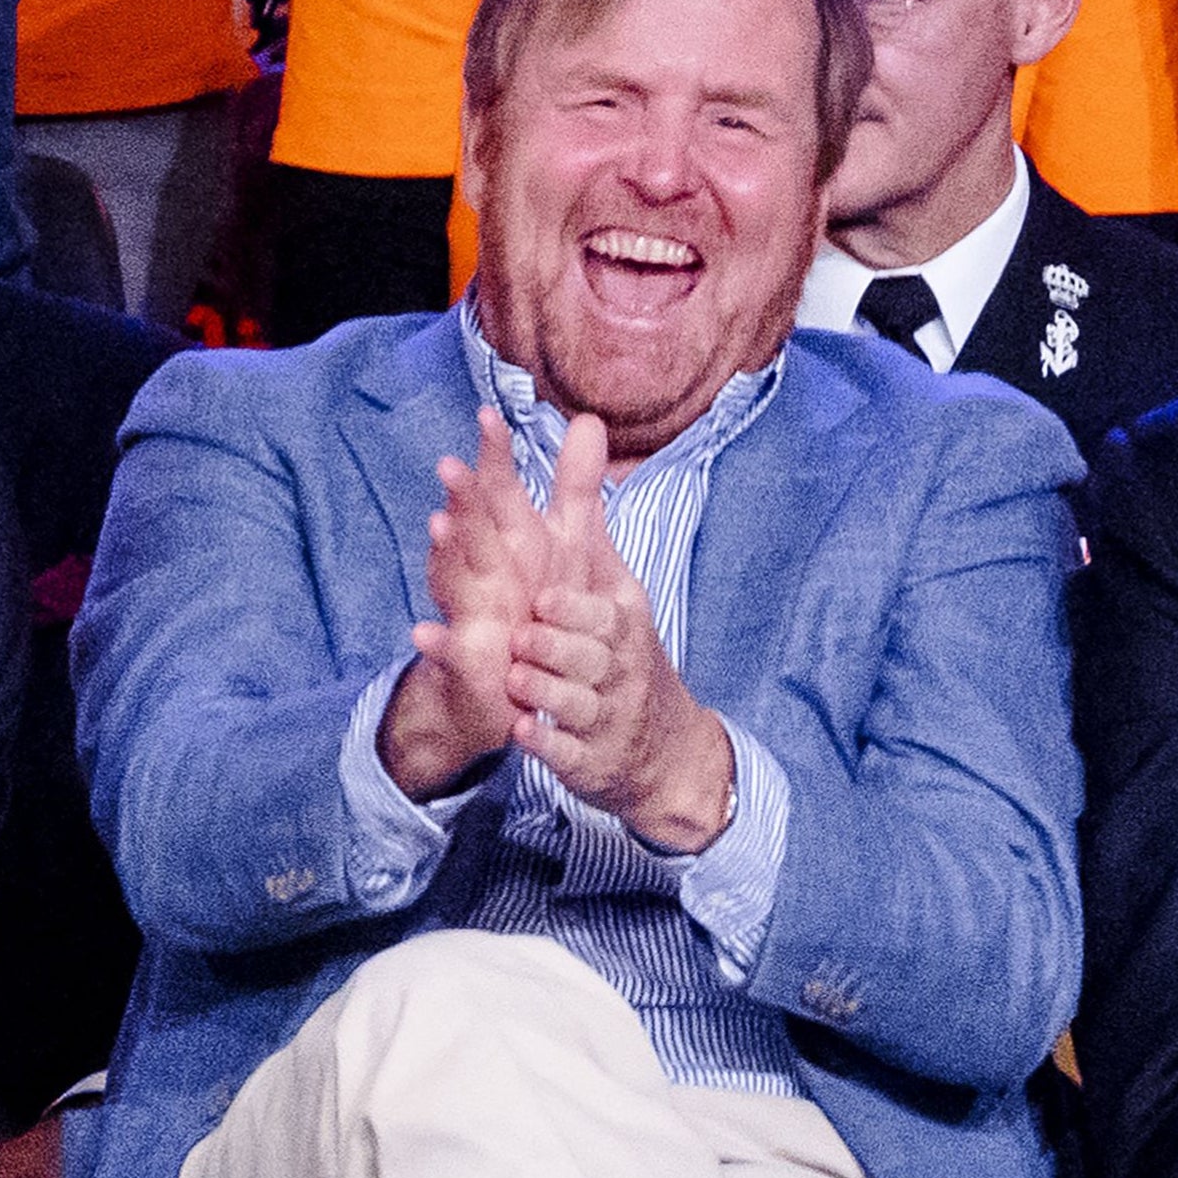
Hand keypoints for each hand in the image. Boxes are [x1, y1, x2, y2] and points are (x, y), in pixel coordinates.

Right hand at [379, 409, 556, 796]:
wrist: (503, 684)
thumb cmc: (532, 601)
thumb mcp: (563, 544)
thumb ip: (574, 486)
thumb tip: (589, 419)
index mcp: (508, 540)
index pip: (498, 491)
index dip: (494, 456)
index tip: (490, 415)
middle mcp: (481, 568)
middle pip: (472, 527)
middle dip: (463, 497)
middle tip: (451, 463)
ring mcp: (468, 610)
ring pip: (452, 579)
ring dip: (443, 555)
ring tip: (437, 525)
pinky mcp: (464, 659)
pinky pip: (447, 650)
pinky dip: (435, 643)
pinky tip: (422, 633)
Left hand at [503, 413, 735, 852]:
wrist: (662, 744)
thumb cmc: (618, 642)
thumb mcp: (607, 572)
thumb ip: (584, 503)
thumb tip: (582, 419)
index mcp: (620, 619)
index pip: (598, 609)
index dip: (570, 605)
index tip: (542, 596)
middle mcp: (618, 666)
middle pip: (587, 654)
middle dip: (555, 646)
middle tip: (523, 636)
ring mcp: (605, 716)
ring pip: (574, 701)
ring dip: (544, 690)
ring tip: (515, 678)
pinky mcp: (589, 758)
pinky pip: (566, 751)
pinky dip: (546, 744)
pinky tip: (521, 733)